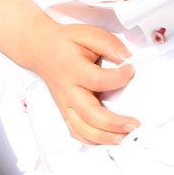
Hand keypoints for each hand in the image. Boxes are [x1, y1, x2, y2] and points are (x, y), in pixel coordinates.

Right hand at [29, 23, 137, 144]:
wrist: (38, 49)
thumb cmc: (64, 43)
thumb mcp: (86, 34)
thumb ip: (107, 43)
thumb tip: (126, 58)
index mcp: (73, 69)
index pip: (97, 80)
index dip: (118, 78)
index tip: (131, 69)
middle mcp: (68, 90)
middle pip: (89, 114)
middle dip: (114, 123)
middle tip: (135, 124)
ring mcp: (65, 104)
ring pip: (82, 129)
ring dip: (105, 137)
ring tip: (125, 137)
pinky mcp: (66, 111)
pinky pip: (77, 132)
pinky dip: (93, 141)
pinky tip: (109, 139)